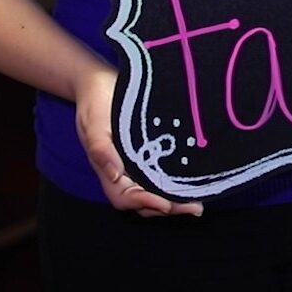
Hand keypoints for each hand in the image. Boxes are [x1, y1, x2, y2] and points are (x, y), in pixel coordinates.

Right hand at [75, 65, 202, 217]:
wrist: (99, 81)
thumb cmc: (95, 102)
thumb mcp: (93, 124)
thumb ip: (101, 150)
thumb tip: (116, 176)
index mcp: (109, 169)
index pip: (126, 197)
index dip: (146, 203)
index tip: (167, 204)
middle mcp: (123, 170)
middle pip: (144, 199)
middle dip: (168, 207)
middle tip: (195, 209)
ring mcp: (135, 162)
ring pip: (153, 190)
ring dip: (173, 199)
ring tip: (197, 202)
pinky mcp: (148, 150)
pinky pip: (160, 171)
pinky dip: (173, 181)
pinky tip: (193, 180)